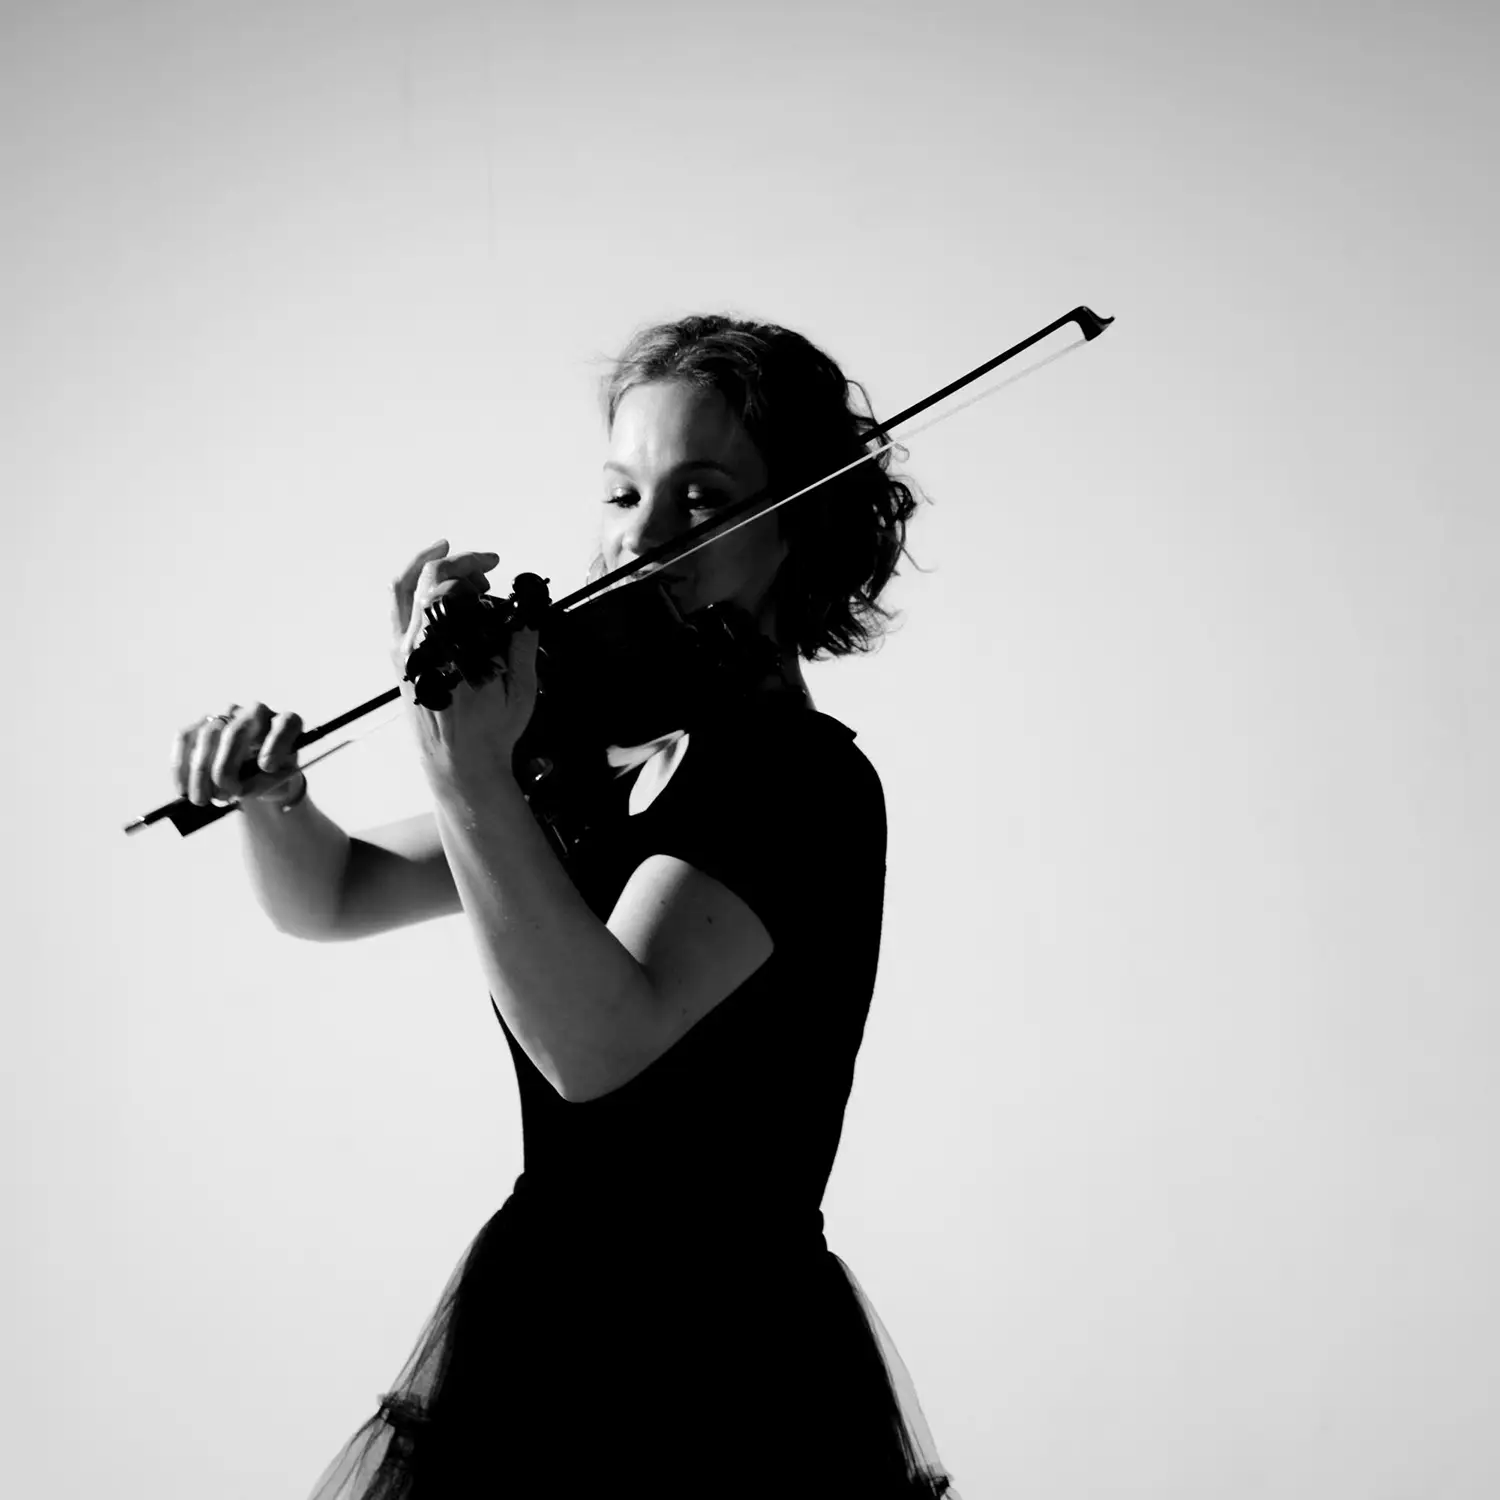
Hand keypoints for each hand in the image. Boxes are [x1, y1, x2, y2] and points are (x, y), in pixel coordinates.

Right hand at [173, 703, 304, 806]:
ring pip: (207, 735)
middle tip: (224, 796)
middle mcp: (257, 713)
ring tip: (202, 800)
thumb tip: (238, 789)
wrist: (259, 774)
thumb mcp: (279, 783)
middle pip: (236, 732)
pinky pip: (185, 738)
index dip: (276, 744)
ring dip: (201, 773)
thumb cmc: (273, 776)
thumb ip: (265, 782)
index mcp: (286, 723)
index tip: (267, 767)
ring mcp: (228, 714)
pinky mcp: (203, 723)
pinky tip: (183, 789)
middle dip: (225, 768)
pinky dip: (181, 766)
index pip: (286, 724)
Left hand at [391, 539, 539, 785]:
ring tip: (460, 573)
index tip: (493, 564)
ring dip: (429, 571)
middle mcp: (416, 646)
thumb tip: (526, 610)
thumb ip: (522, 643)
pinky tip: (441, 595)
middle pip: (422, 579)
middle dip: (456, 563)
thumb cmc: (489, 733)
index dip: (470, 562)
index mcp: (447, 648)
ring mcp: (403, 653)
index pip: (445, 583)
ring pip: (401, 591)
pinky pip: (398, 612)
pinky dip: (417, 592)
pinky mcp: (400, 662)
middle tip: (483, 571)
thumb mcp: (520, 688)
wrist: (459, 765)